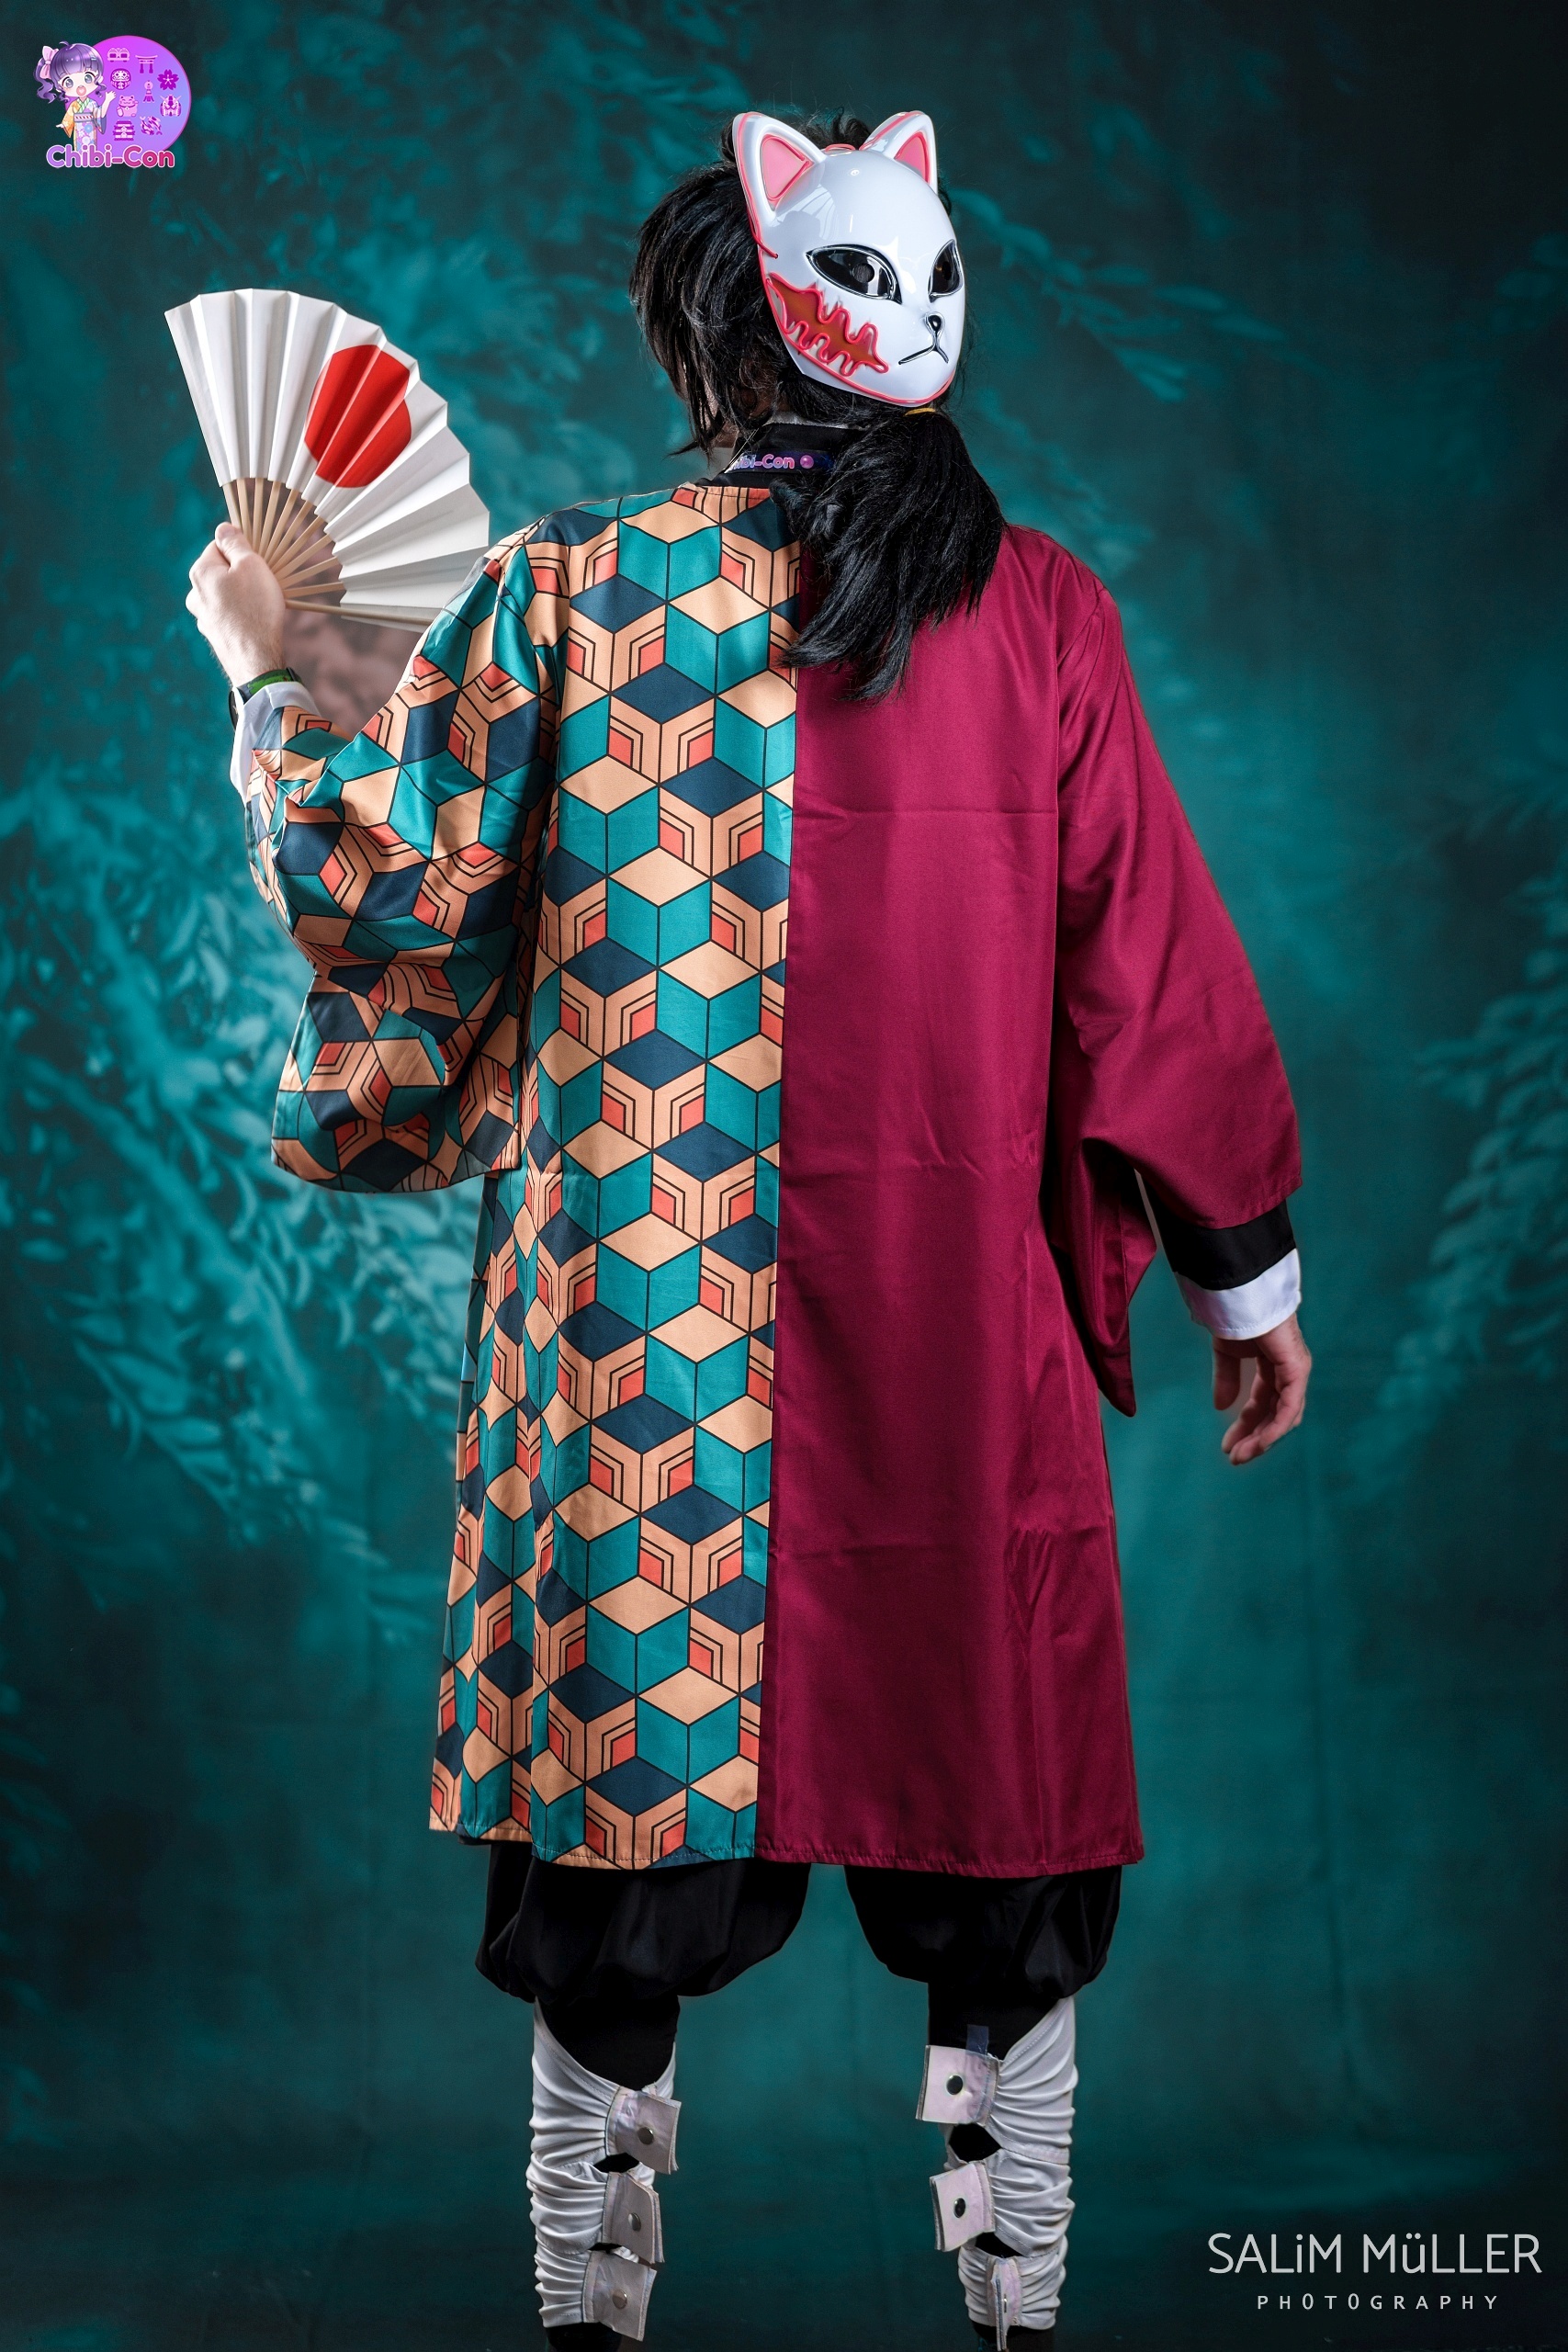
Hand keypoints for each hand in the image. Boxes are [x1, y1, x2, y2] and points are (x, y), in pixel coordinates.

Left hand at [185, 522, 286, 685]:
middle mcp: (195, 593)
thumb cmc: (256, 609)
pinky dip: (240, 614)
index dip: (240, 549)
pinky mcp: (214, 635)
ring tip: (261, 605)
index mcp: (200, 572)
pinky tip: (255, 621)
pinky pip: (228, 614)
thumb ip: (235, 543)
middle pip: (221, 570)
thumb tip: (223, 527)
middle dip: (241, 573)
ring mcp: (202, 616)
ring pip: (224, 594)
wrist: (256, 659)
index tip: (257, 560)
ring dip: (241, 594)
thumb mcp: (251, 565)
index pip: (218, 545)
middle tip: (263, 583)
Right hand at [1212, 1312, 1310, 1465]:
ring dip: (1262, 1439)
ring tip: (1240, 1456)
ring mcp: (1295, 1372)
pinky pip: (1288, 1408)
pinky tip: (1258, 1442)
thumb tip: (1222, 1406)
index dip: (1246, 1426)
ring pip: (1284, 1417)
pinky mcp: (1296, 1371)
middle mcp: (1289, 1373)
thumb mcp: (1227, 1355)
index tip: (1227, 1446)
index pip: (1264, 1404)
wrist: (1240, 1296)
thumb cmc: (1236, 1317)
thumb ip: (1227, 1379)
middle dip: (1254, 1438)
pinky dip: (1274, 1427)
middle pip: (1275, 1415)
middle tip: (1234, 1457)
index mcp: (1275, 1366)